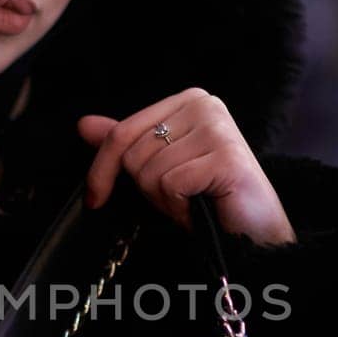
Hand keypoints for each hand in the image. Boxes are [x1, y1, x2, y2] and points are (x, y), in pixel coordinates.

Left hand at [78, 87, 295, 244]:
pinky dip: (180, 208)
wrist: (254, 235)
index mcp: (188, 101)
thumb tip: (83, 124)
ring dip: (166, 201)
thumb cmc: (208, 201)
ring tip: (194, 203)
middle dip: (147, 189)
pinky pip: (171, 184)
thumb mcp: (159, 168)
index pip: (122, 132)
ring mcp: (219, 128)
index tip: (95, 199)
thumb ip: (125, 144)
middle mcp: (205, 105)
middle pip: (133, 153)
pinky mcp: (227, 157)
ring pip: (150, 171)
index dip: (101, 170)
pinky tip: (202, 208)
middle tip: (179, 199)